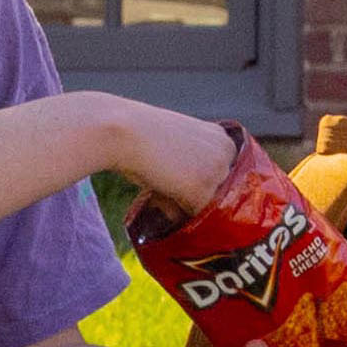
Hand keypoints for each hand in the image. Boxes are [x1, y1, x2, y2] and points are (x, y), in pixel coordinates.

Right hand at [54, 89, 256, 220]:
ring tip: (161, 187)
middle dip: (198, 197)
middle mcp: (227, 152)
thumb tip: (190, 210)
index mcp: (222, 137)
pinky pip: (194, 215)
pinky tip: (159, 195)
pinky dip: (176, 213)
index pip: (225, 174)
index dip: (203, 184)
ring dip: (187, 206)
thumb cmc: (139, 136)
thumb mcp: (175, 147)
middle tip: (171, 191)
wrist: (120, 130)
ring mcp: (217, 172)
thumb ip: (190, 171)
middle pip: (221, 192)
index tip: (183, 183)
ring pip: (209, 205)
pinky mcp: (202, 190)